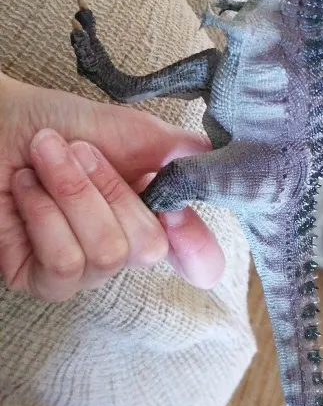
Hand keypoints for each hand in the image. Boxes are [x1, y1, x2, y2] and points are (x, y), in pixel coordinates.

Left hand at [0, 72, 223, 300]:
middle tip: (78, 150)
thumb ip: (173, 150)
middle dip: (110, 188)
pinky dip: (45, 215)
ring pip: (106, 254)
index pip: (198, 258)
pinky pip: (64, 263)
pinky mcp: (41, 281)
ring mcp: (83, 270)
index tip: (178, 214)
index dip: (198, 248)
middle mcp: (123, 248)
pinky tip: (26, 190)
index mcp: (152, 213)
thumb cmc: (55, 124)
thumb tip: (213, 159)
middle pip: (149, 247)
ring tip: (45, 158)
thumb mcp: (126, 129)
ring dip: (72, 194)